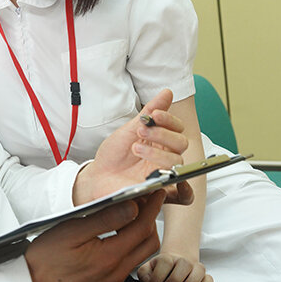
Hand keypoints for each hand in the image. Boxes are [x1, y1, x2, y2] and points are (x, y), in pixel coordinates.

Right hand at [26, 191, 164, 281]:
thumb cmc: (45, 259)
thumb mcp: (72, 230)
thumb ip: (105, 218)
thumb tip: (131, 207)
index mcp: (109, 257)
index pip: (142, 228)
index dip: (152, 208)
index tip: (156, 194)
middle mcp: (114, 276)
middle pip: (148, 246)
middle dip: (149, 223)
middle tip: (142, 207)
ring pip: (136, 260)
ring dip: (136, 240)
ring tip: (124, 224)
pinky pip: (122, 273)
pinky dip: (123, 256)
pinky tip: (108, 246)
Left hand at [73, 89, 190, 204]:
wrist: (98, 176)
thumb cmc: (114, 154)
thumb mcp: (128, 130)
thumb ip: (148, 112)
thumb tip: (167, 92)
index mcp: (160, 140)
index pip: (177, 128)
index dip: (169, 119)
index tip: (154, 115)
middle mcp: (165, 155)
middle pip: (181, 143)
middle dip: (162, 134)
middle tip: (141, 131)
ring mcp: (163, 171)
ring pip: (177, 161)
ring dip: (157, 152)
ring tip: (135, 148)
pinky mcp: (159, 189)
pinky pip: (180, 188)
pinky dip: (175, 180)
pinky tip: (155, 170)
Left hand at [137, 251, 212, 281]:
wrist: (175, 261)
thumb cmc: (160, 269)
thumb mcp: (148, 269)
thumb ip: (144, 273)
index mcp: (167, 258)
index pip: (165, 262)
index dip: (157, 276)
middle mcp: (182, 261)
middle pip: (183, 264)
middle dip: (174, 279)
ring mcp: (194, 268)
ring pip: (199, 270)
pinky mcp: (204, 276)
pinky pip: (209, 278)